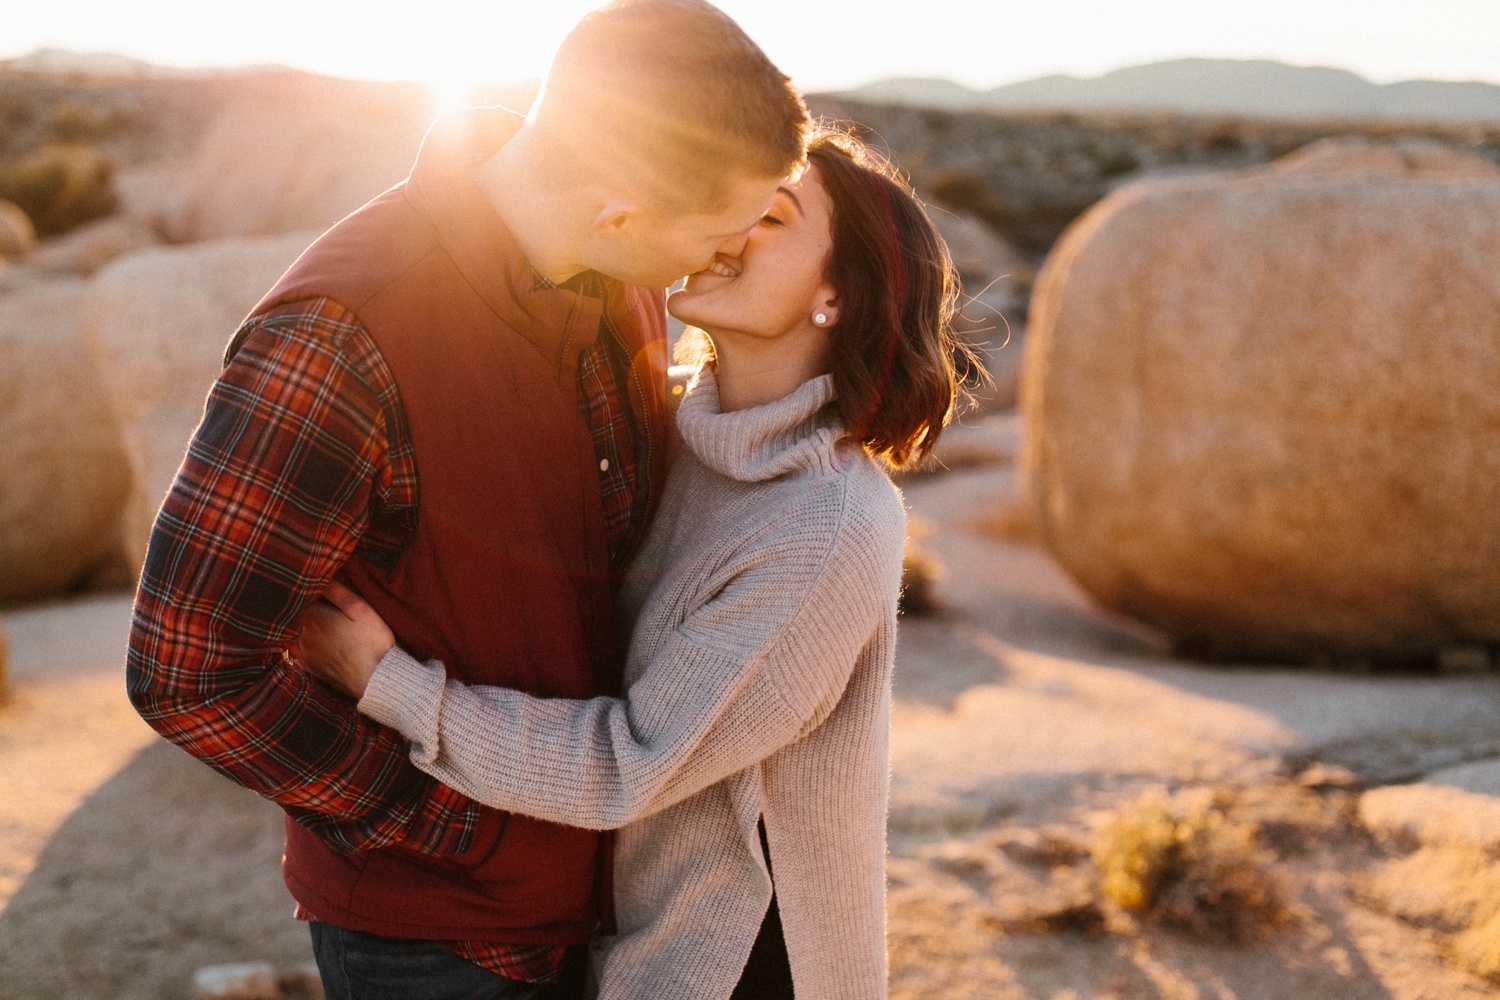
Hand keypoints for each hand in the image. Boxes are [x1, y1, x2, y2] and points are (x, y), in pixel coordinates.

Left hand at [291, 581, 395, 699]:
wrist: (375, 679)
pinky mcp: (308, 666)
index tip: (308, 584)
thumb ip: (338, 591)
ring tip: (301, 619)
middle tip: (302, 599)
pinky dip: (293, 644)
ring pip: (289, 633)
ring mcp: (303, 651)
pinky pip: (293, 652)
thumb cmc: (372, 640)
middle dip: (297, 606)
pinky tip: (301, 640)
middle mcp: (302, 632)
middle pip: (292, 614)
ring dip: (292, 625)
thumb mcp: (361, 608)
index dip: (306, 589)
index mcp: (314, 614)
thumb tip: (321, 577)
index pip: (302, 595)